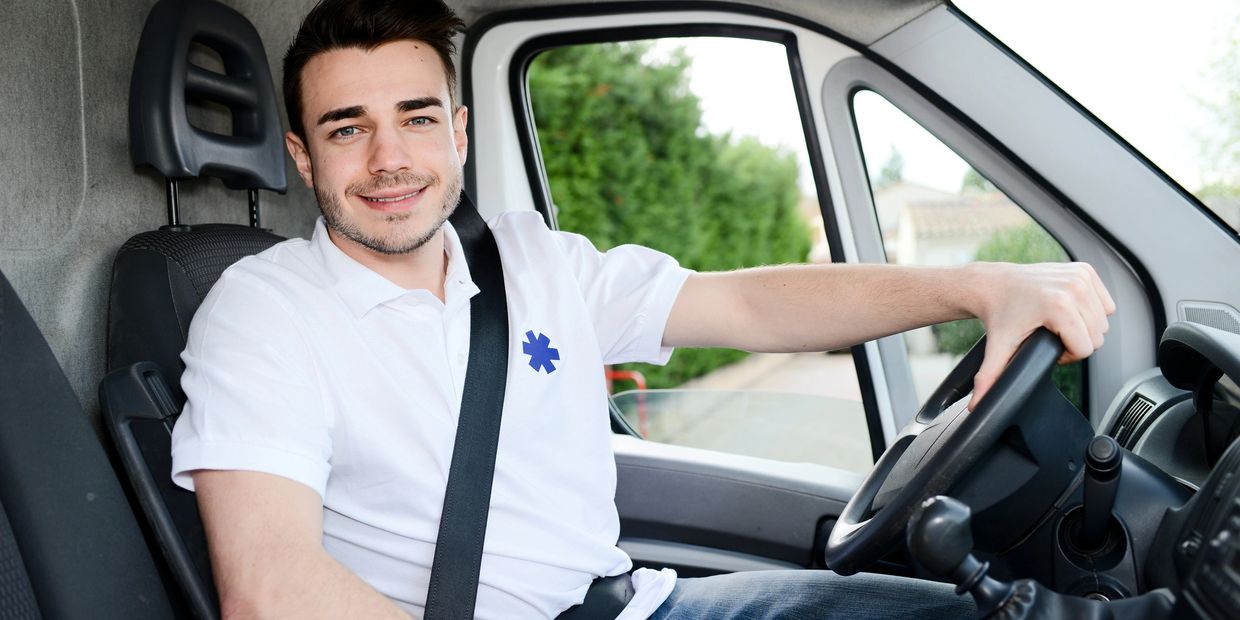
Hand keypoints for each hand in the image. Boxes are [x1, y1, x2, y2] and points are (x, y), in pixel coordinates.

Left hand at [967, 262, 1115, 409]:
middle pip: (1098, 336)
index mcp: (1059, 306)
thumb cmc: (998, 315)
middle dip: (1076, 341)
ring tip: (1058, 323)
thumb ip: (990, 378)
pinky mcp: (1085, 270)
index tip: (1046, 345)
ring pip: (1104, 320)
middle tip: (1050, 334)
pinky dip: (1091, 309)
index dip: (1066, 355)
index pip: (1086, 348)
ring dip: (1084, 326)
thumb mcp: (997, 349)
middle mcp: (1074, 288)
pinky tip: (1068, 310)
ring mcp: (1081, 276)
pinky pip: (1105, 302)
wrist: (993, 285)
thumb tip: (975, 408)